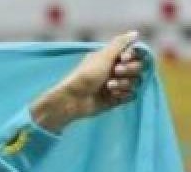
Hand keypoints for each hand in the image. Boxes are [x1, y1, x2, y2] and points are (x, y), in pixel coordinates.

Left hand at [29, 31, 144, 133]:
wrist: (73, 99)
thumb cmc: (86, 75)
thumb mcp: (103, 56)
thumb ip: (120, 43)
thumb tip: (135, 33)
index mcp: (112, 58)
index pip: (135, 53)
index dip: (133, 55)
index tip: (123, 58)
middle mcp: (116, 70)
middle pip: (138, 67)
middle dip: (128, 69)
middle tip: (115, 72)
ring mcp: (117, 84)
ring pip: (135, 81)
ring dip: (123, 83)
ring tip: (108, 87)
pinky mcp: (117, 98)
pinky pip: (131, 95)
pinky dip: (123, 94)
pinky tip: (111, 95)